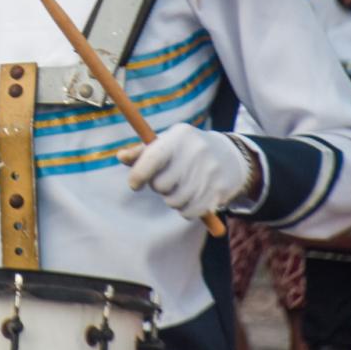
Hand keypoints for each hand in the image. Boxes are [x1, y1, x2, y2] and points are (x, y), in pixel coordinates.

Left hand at [118, 125, 250, 221]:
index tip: (133, 184)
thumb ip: (142, 152)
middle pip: (160, 184)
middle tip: (167, 180)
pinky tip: (191, 197)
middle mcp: (196, 152)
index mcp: (179, 136)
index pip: (152, 158)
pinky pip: (189, 212)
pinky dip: (185, 210)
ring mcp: (209, 172)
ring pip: (173, 201)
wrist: (229, 157)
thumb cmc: (186, 150)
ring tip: (180, 187)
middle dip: (158, 186)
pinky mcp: (218, 191)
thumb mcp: (166, 144)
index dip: (138, 174)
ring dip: (171, 199)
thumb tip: (121, 157)